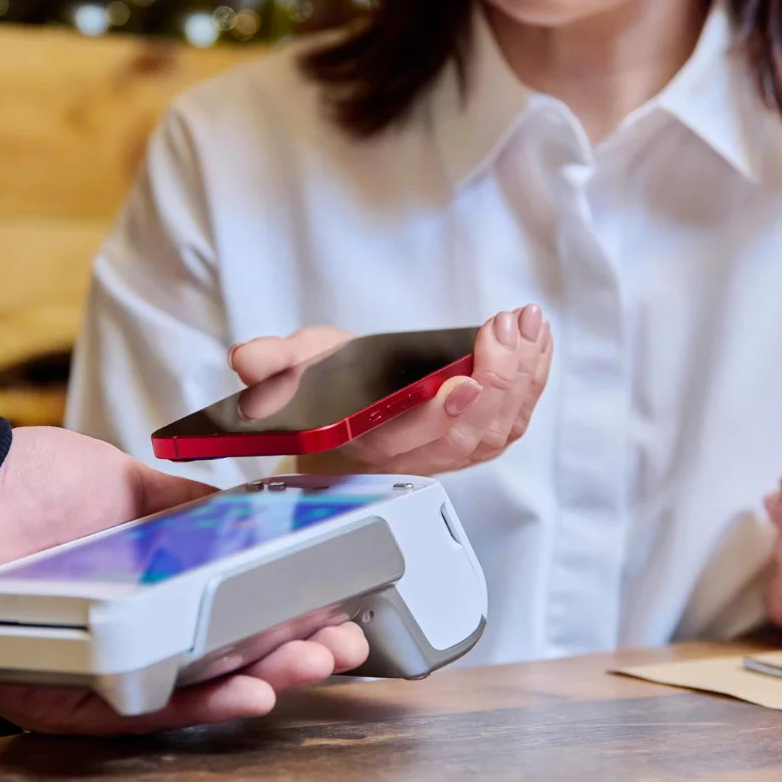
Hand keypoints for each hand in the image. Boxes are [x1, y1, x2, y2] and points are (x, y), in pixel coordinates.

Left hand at [0, 426, 369, 734]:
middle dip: (288, 659)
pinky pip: (131, 714)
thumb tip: (253, 511)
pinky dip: (191, 705)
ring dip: (257, 683)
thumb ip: (186, 506)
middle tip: (341, 648)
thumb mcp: (124, 484)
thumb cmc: (24, 484)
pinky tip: (245, 690)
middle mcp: (119, 641)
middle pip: (218, 665)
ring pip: (186, 697)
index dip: (284, 622)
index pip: (223, 622)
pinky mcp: (55, 699)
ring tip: (311, 667)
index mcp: (139, 595)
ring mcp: (90, 673)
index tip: (336, 612)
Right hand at [229, 307, 552, 476]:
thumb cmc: (325, 393)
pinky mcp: (476, 439)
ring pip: (497, 427)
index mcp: (364, 444)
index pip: (402, 440)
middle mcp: (412, 458)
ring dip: (520, 375)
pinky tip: (536, 341)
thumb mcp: (295, 367)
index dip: (435, 416)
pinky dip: (532, 378)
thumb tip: (245, 359)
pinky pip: (513, 419)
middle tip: (505, 329)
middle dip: (494, 380)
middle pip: (464, 433)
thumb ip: (273, 362)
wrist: (347, 417)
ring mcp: (449, 453)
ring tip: (525, 324)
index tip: (459, 381)